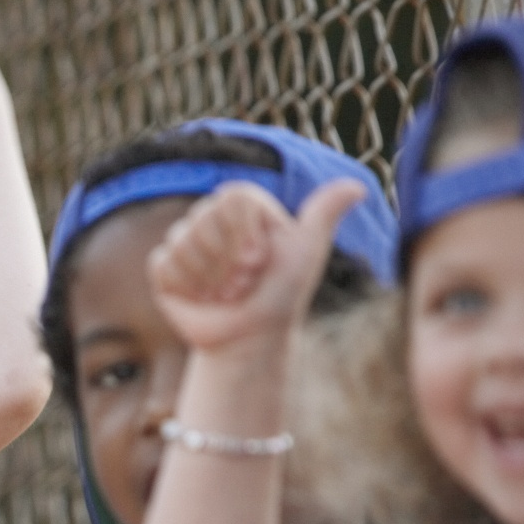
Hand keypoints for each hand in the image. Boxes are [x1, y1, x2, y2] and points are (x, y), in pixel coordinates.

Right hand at [147, 179, 365, 353]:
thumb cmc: (281, 293)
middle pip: (203, 219)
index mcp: (242, 207)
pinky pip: (163, 264)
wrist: (250, 336)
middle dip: (227, 260)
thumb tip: (359, 188)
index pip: (230, 199)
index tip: (260, 260)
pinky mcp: (164, 268)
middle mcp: (210, 218)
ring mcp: (184, 242)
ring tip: (224, 292)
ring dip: (208, 277)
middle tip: (243, 283)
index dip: (244, 233)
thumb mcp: (306, 251)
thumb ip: (324, 214)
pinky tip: (200, 298)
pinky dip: (185, 286)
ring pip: (181, 242)